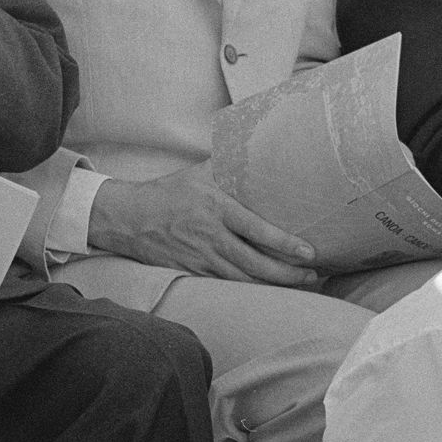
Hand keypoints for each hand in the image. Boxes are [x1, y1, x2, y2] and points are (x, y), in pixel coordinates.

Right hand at [91, 169, 320, 286]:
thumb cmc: (167, 192)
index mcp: (216, 209)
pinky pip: (226, 285)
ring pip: (244, 281)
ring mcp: (201, 259)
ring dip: (274, 285)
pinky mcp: (193, 272)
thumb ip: (227, 168)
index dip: (285, 244)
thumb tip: (257, 152)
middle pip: (256, 265)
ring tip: (298, 283)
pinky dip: (249, 290)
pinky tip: (266, 289)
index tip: (309, 251)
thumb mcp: (198, 174)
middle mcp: (211, 237)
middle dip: (289, 274)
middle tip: (312, 274)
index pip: (257, 231)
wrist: (128, 218)